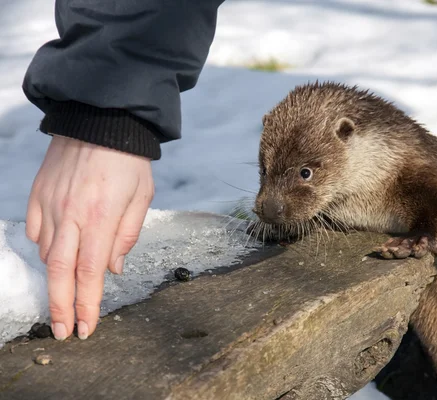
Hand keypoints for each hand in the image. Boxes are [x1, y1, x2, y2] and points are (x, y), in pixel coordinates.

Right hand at [26, 135, 153, 339]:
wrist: (100, 119)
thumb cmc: (129, 160)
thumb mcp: (142, 197)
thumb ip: (127, 235)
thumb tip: (113, 268)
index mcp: (100, 218)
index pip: (90, 273)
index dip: (87, 305)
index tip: (84, 329)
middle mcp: (70, 215)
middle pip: (59, 272)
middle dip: (60, 307)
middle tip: (62, 332)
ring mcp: (50, 204)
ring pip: (47, 253)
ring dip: (57, 276)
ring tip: (68, 289)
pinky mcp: (37, 194)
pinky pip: (37, 231)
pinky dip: (46, 247)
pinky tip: (57, 251)